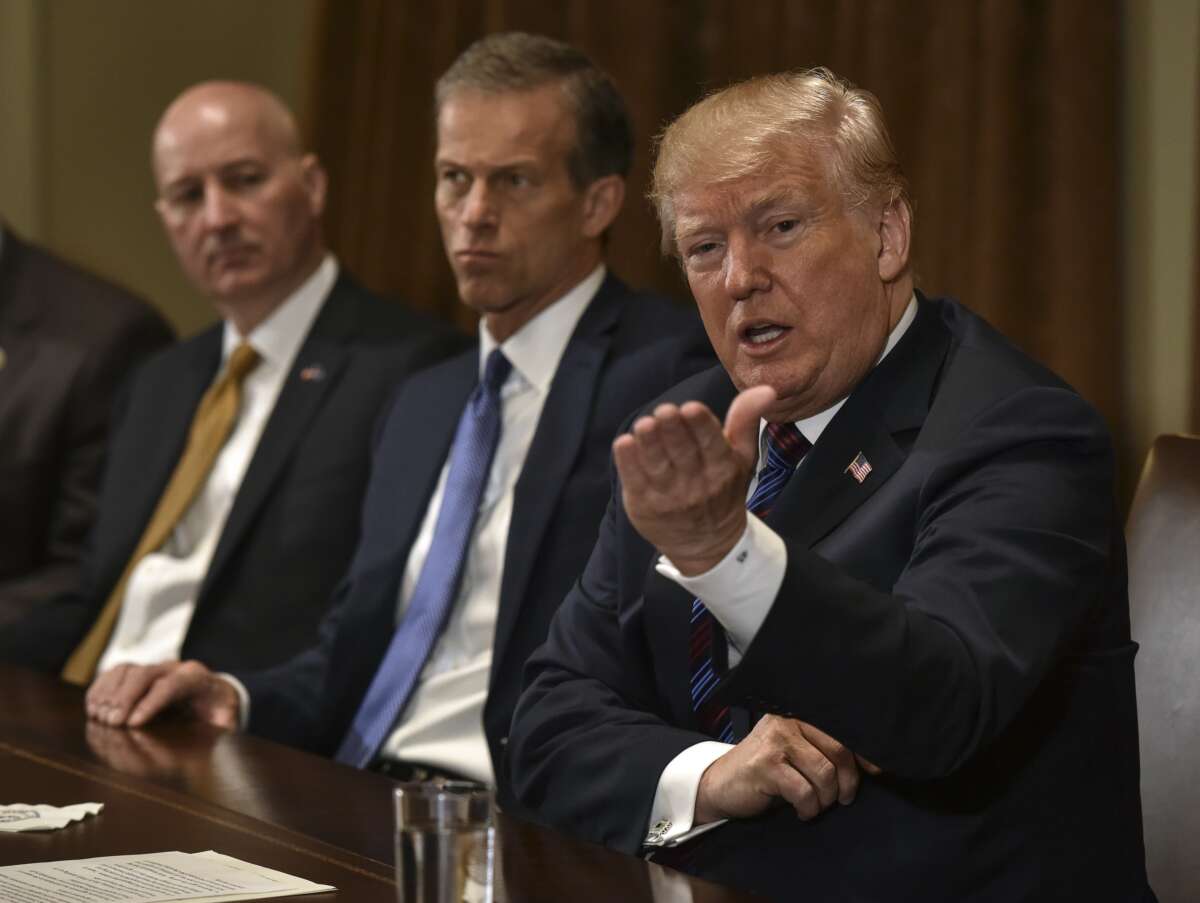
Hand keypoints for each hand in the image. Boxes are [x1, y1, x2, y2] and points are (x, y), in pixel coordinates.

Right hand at [84, 660, 239, 729]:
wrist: (215, 692)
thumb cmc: (218, 711)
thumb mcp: (226, 721)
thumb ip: (221, 730)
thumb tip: (210, 745)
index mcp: (197, 679)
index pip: (172, 685)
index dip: (151, 703)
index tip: (133, 724)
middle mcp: (174, 668)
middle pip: (144, 674)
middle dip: (125, 697)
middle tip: (111, 723)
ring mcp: (154, 668)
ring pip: (126, 669)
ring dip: (108, 693)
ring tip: (99, 717)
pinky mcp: (138, 673)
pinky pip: (114, 673)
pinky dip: (100, 688)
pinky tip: (92, 708)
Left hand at [613, 385, 775, 574]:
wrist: (707, 544)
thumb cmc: (723, 490)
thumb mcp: (742, 457)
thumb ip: (746, 420)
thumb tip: (766, 389)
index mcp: (723, 468)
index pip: (712, 444)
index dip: (701, 425)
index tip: (690, 408)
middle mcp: (697, 484)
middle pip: (682, 452)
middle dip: (672, 429)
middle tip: (664, 410)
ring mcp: (669, 497)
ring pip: (658, 466)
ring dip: (649, 444)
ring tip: (644, 425)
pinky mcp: (644, 506)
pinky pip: (635, 481)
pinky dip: (628, 463)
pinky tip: (624, 444)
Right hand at [694, 715, 881, 823]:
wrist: (721, 785)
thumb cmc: (766, 771)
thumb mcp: (795, 753)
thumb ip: (823, 750)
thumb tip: (871, 765)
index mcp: (798, 714)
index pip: (841, 729)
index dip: (864, 752)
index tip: (878, 771)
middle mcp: (787, 721)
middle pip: (838, 750)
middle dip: (848, 782)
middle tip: (842, 799)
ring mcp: (775, 741)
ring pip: (825, 773)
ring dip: (826, 798)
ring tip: (816, 805)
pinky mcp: (766, 765)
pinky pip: (805, 792)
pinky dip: (809, 808)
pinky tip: (801, 811)